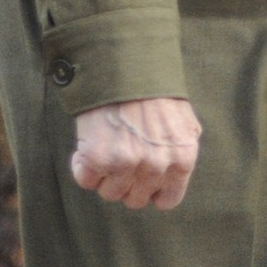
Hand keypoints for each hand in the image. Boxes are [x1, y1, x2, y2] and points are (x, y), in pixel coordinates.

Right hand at [71, 96, 201, 210]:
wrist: (124, 66)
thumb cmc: (154, 91)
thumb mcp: (183, 120)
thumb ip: (182, 149)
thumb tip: (176, 173)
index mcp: (182, 159)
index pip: (167, 201)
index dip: (153, 191)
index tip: (143, 180)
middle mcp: (156, 166)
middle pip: (135, 200)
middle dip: (128, 182)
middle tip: (122, 156)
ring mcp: (126, 164)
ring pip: (110, 194)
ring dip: (105, 175)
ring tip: (108, 146)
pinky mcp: (97, 159)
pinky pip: (85, 180)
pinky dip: (83, 166)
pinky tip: (90, 145)